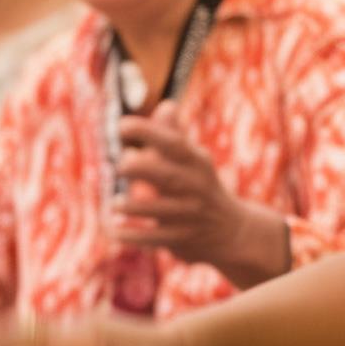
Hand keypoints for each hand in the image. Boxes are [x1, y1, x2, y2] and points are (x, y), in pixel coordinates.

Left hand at [110, 105, 286, 287]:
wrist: (232, 232)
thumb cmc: (202, 188)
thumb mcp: (195, 162)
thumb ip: (175, 136)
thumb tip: (166, 105)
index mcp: (196, 163)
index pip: (174, 144)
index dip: (149, 132)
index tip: (121, 125)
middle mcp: (195, 188)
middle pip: (170, 176)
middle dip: (144, 169)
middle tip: (120, 165)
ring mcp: (190, 215)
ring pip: (161, 211)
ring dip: (135, 207)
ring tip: (113, 204)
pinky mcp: (182, 239)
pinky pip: (155, 239)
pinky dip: (132, 236)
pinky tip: (112, 229)